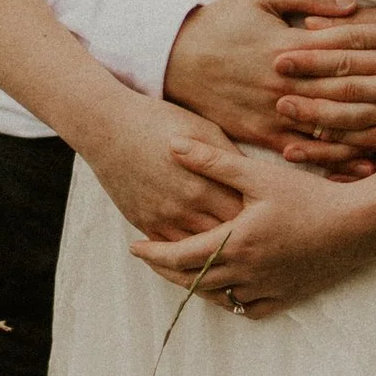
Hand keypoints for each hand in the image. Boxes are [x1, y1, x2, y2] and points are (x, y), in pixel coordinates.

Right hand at [85, 98, 252, 244]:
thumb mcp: (204, 129)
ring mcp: (163, 219)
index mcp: (206, 184)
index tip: (267, 219)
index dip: (259, 220)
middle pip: (225, 239)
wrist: (108, 127)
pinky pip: (170, 251)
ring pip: (197, 253)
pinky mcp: (144, 223)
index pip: (244, 217)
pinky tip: (200, 252)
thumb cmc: (160, 121)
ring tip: (233, 252)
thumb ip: (230, 158)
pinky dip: (187, 254)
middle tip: (257, 241)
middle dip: (242, 241)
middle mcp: (185, 207)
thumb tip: (254, 180)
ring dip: (215, 253)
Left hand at [128, 144, 375, 316]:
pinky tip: (224, 288)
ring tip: (182, 270)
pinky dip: (230, 302)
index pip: (178, 257)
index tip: (134, 247)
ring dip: (194, 286)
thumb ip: (211, 161)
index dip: (151, 254)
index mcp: (234, 243)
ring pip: (217, 298)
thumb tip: (171, 145)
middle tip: (150, 258)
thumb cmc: (309, 195)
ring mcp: (267, 288)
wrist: (360, 224)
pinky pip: (248, 310)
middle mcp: (246, 272)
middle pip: (191, 281)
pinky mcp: (287, 296)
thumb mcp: (257, 175)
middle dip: (165, 271)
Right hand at [165, 0, 361, 147]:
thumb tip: (351, 5)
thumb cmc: (218, 22)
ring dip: (374, 128)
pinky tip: (365, 164)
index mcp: (287, 45)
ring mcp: (274, 112)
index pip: (347, 43)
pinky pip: (307, 152)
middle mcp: (285, 82)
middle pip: (349, 87)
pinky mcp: (262, 135)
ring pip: (334, 125)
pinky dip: (337, 160)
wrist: (170, 61)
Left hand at [272, 0, 375, 168]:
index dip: (311, 57)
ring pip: (364, 131)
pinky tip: (330, 177)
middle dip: (313, 100)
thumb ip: (354, 23)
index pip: (346, 54)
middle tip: (278, 102)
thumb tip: (307, 25)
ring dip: (327, 141)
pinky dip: (359, 168)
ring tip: (290, 148)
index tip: (278, 59)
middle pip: (352, 94)